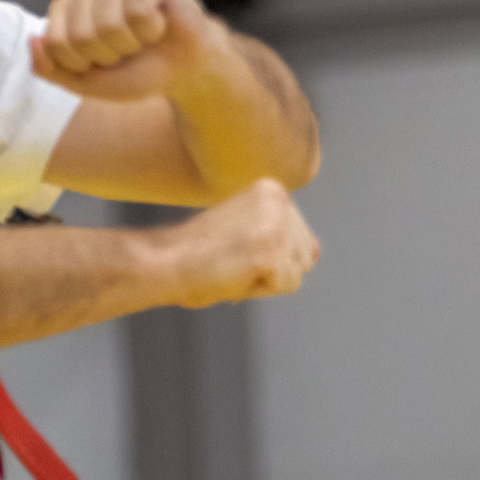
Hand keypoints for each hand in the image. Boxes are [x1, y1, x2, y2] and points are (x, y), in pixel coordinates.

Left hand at [33, 0, 220, 102]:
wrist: (185, 68)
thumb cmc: (135, 71)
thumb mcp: (87, 83)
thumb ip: (52, 70)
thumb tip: (32, 40)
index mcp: (65, 9)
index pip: (55, 44)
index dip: (84, 65)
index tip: (104, 62)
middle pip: (81, 36)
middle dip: (110, 56)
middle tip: (128, 50)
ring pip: (108, 25)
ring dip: (132, 44)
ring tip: (143, 37)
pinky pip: (137, 11)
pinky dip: (152, 29)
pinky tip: (160, 23)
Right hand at [164, 178, 320, 307]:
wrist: (163, 261)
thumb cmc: (197, 251)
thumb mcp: (247, 232)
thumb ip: (282, 236)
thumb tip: (317, 252)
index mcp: (274, 189)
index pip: (301, 239)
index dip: (268, 255)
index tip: (235, 247)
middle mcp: (280, 200)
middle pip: (305, 256)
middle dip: (272, 268)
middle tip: (232, 259)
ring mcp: (276, 225)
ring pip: (296, 272)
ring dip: (266, 280)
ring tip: (233, 265)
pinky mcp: (270, 252)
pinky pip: (285, 285)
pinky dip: (259, 289)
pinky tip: (234, 273)